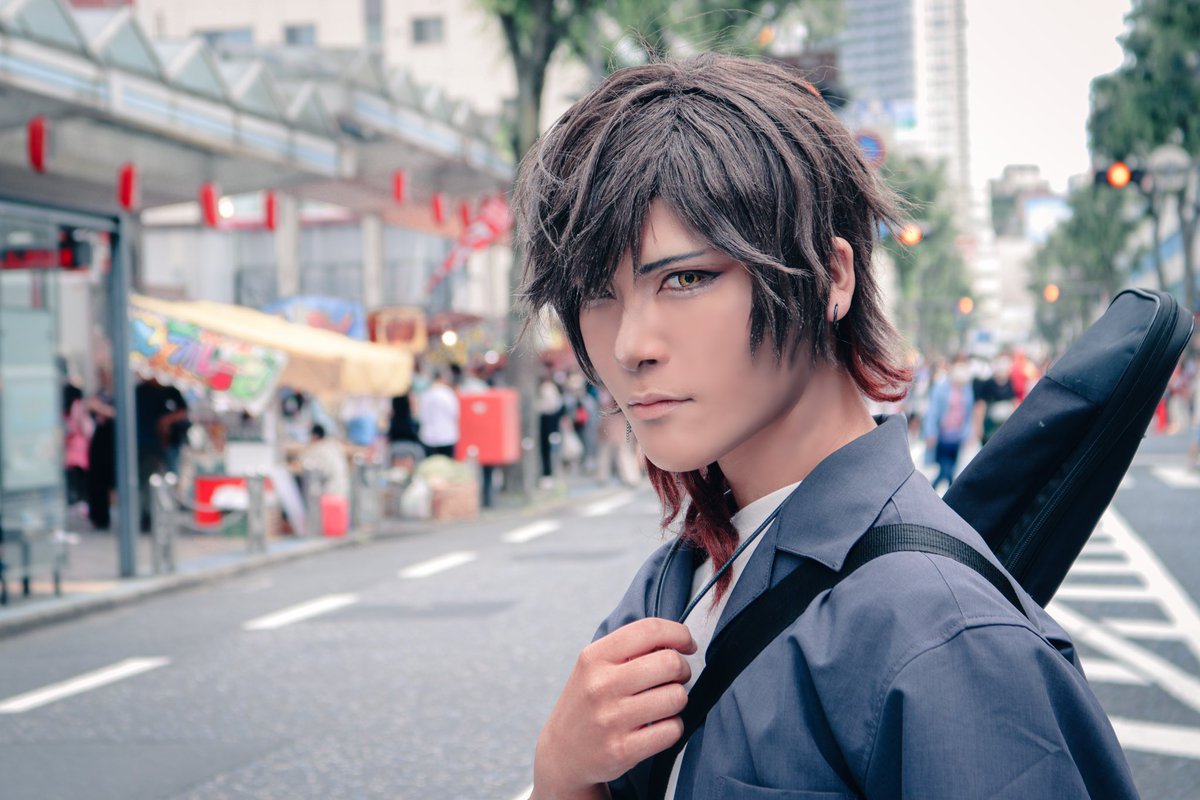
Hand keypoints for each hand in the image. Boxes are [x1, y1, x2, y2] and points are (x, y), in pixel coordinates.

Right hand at [533, 617, 695, 798]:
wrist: (561, 753)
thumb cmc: (588, 702)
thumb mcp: (594, 666)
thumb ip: (630, 649)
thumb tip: (678, 640)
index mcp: (594, 657)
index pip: (650, 630)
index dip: (679, 633)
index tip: (687, 644)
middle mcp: (601, 685)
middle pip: (671, 663)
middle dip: (683, 669)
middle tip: (676, 678)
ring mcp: (611, 719)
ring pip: (677, 697)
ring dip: (678, 700)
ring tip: (662, 704)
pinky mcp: (623, 750)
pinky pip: (672, 730)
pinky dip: (672, 728)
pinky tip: (657, 727)